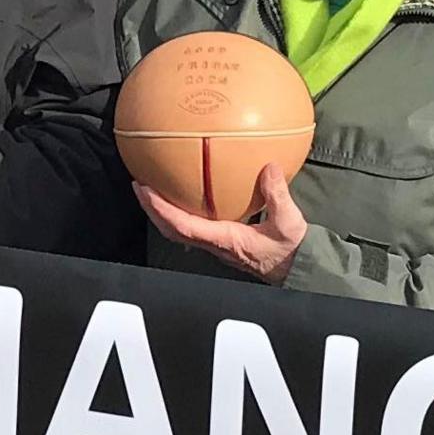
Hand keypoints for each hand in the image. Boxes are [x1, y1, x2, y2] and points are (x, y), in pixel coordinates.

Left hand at [136, 161, 308, 284]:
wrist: (294, 267)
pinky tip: (182, 194)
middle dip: (151, 208)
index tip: (146, 189)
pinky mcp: (219, 241)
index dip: (161, 208)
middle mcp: (214, 244)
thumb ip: (278, 194)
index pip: (183, 226)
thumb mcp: (289, 221)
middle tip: (139, 184)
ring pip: (177, 230)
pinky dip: (177, 211)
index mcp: (224, 239)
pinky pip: (190, 226)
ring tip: (152, 188)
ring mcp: (214, 244)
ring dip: (161, 211)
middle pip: (170, 229)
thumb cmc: (289, 249)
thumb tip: (269, 167)